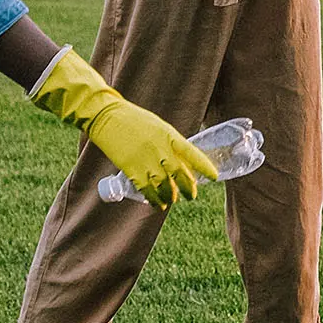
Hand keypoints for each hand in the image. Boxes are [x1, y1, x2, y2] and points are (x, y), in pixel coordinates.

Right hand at [30, 47, 214, 208]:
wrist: (108, 117)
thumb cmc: (136, 120)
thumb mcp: (159, 127)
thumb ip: (171, 144)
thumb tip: (181, 162)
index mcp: (169, 136)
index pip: (192, 154)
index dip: (205, 167)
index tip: (215, 176)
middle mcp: (160, 150)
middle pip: (180, 174)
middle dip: (189, 188)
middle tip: (192, 195)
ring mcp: (146, 160)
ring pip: (165, 186)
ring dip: (171, 196)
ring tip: (173, 200)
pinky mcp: (131, 169)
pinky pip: (146, 190)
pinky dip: (154, 199)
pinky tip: (158, 204)